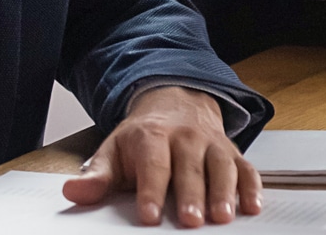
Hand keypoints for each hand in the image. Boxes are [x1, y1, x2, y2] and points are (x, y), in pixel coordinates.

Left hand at [62, 86, 259, 226]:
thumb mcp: (114, 150)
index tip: (149, 215)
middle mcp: (186, 137)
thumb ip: (97, 176)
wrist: (176, 102)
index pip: (153, 164)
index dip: (151, 190)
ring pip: (221, 166)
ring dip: (224, 192)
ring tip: (221, 217)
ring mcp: (211, 143)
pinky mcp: (231, 151)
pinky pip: (246, 167)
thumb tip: (73, 192)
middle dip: (191, 195)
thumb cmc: (142, 138)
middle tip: (190, 222)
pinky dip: (252, 186)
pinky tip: (252, 206)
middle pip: (190, 168)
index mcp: (152, 136)